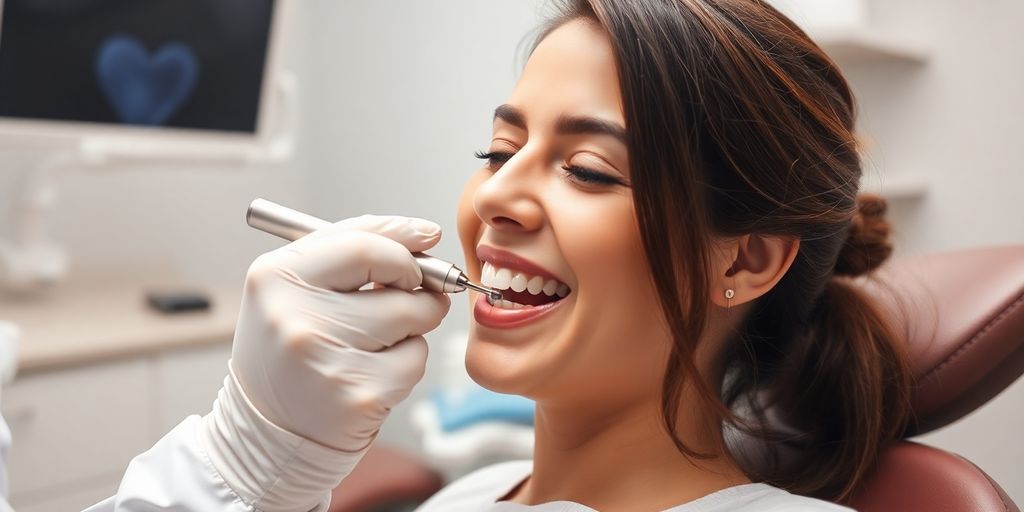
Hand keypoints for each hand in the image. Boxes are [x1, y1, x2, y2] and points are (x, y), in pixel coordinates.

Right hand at [201, 215, 449, 510]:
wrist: (268, 431)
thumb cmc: (291, 350)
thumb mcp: (294, 290)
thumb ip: (349, 254)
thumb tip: (423, 234)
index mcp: (274, 278)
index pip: (360, 244)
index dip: (403, 242)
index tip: (427, 240)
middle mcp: (295, 318)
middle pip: (397, 282)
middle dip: (423, 287)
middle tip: (423, 295)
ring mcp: (327, 360)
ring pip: (411, 319)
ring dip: (414, 325)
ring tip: (381, 340)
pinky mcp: (359, 396)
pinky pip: (413, 360)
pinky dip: (407, 362)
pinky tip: (374, 373)